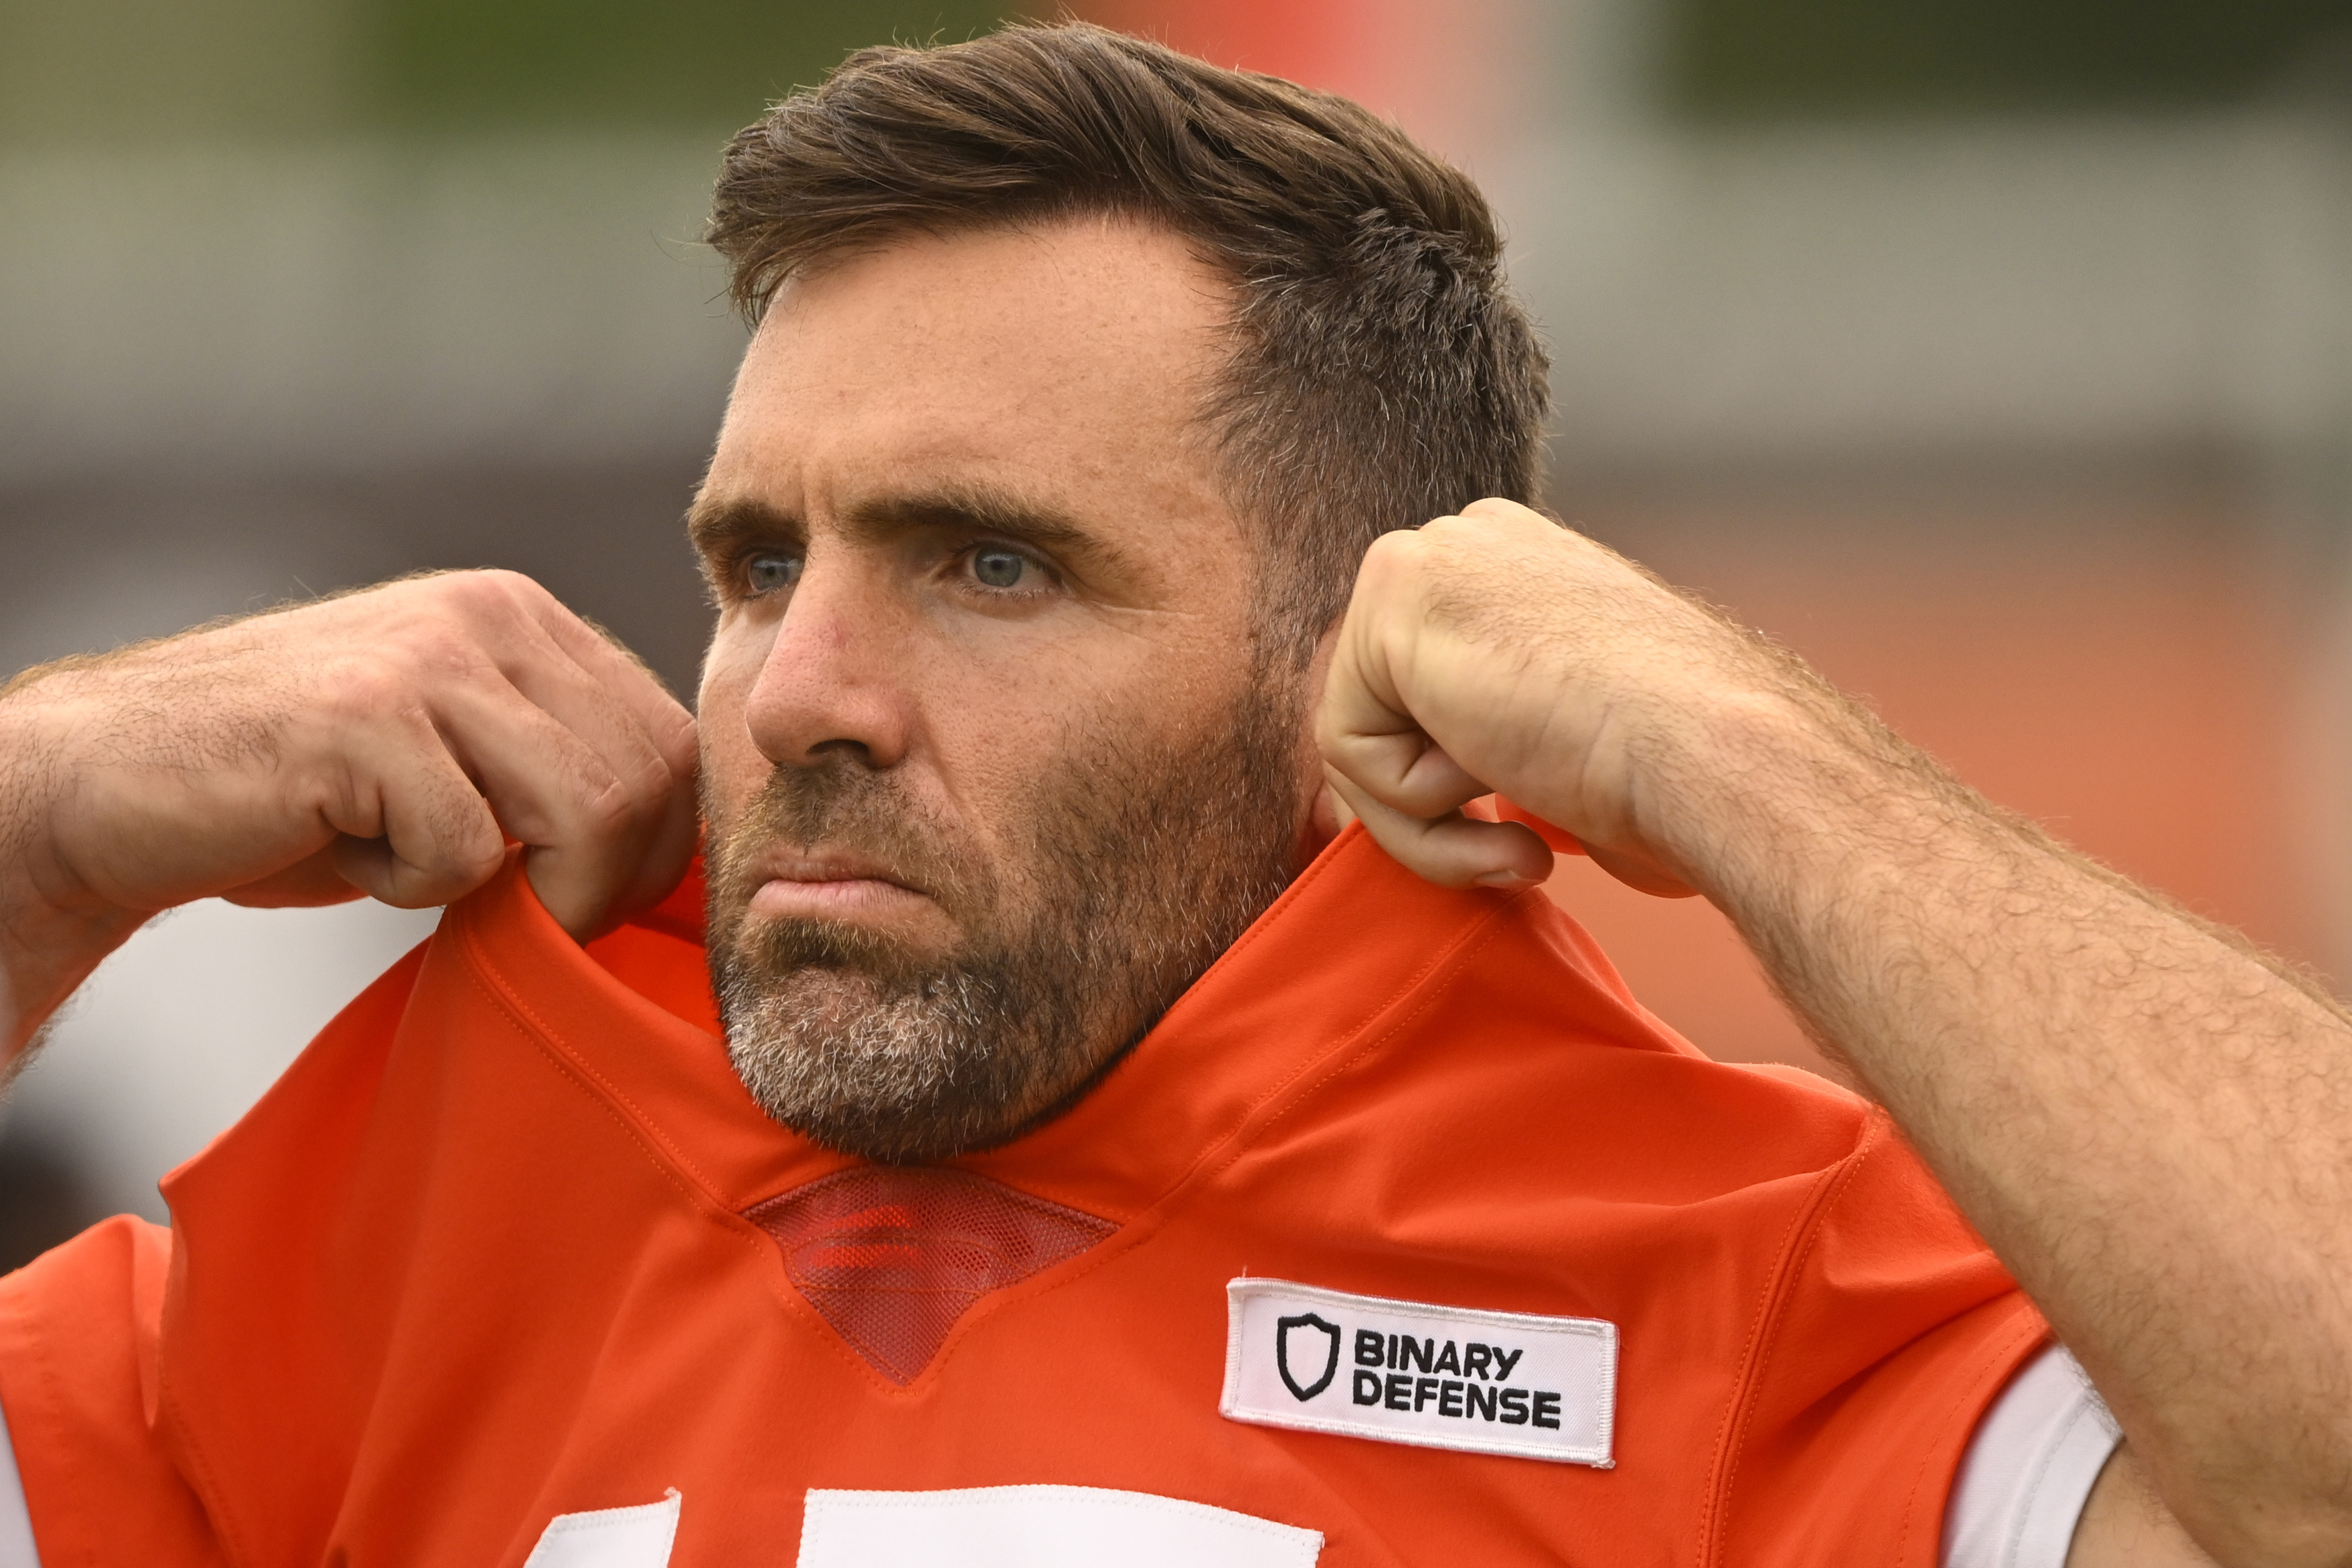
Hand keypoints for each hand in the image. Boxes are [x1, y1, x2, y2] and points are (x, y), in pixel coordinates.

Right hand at [0, 571, 696, 1029]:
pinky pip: (468, 850)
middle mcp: (488, 615)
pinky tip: (350, 853)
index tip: (591, 900)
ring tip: (436, 883)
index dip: (657, 847)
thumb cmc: (297, 795)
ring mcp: (427, 658)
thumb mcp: (458, 759)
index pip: (672, 739)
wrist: (113, 784)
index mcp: (524, 617)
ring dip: (525, 892)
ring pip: (583, 811)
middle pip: (646, 780)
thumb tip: (675, 859)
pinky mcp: (367, 718)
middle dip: (604, 883)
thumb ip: (556, 771)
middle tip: (527, 920)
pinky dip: (416, 890)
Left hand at [1317, 498, 1800, 896]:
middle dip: (1436, 810)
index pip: (1424, 697)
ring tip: (1526, 842)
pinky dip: (1414, 810)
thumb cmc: (1684, 775)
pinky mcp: (1395, 593)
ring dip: (1432, 825)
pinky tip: (1503, 785)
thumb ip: (1505, 737)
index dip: (1459, 791)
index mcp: (1523, 571)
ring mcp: (1434, 558)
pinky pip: (1348, 746)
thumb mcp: (1578, 743)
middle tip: (1526, 853)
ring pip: (1361, 738)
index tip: (1534, 843)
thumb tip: (1454, 775)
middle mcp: (1473, 546)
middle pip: (1382, 714)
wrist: (1718, 759)